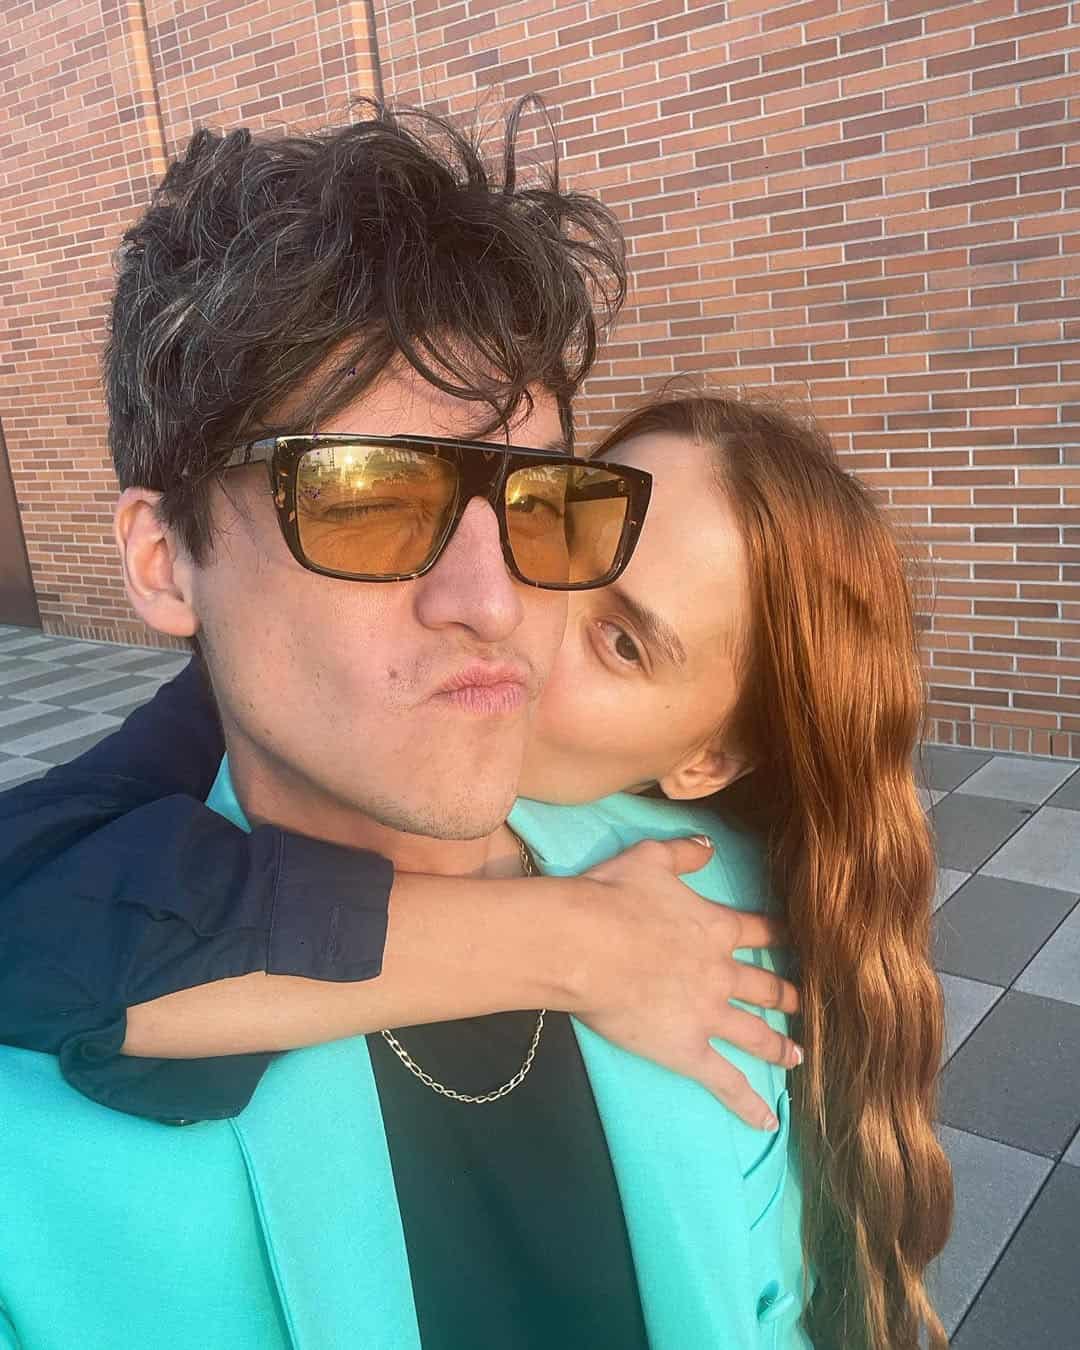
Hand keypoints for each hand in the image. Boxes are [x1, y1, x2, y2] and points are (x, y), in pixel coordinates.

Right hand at [565, 837, 800, 1131]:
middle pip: (763, 987)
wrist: (586, 943)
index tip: (800, 943)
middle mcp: (720, 972)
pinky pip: (726, 1082)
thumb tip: (709, 845)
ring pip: (755, 1034)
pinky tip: (767, 1122)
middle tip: (804, 1006)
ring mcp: (709, 1015)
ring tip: (798, 1058)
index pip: (759, 932)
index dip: (780, 937)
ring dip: (779, 1047)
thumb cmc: (612, 897)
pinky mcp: (688, 1051)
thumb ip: (684, 854)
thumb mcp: (649, 858)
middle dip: (786, 997)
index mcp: (714, 927)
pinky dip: (748, 1104)